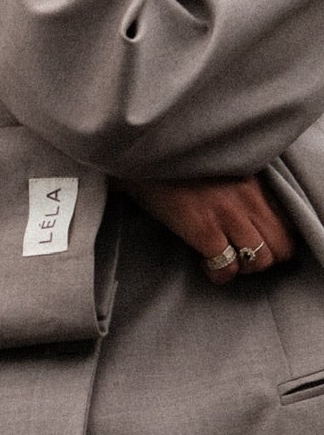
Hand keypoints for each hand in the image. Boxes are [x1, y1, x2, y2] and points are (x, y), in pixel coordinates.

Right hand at [126, 175, 295, 283]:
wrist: (144, 160)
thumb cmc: (178, 169)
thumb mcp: (223, 173)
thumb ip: (243, 193)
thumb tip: (249, 220)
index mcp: (256, 186)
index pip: (288, 226)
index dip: (273, 243)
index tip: (252, 245)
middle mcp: (249, 200)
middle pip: (281, 248)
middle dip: (261, 260)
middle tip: (239, 258)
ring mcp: (228, 216)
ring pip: (259, 261)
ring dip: (241, 268)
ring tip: (222, 261)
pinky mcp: (203, 230)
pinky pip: (225, 267)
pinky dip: (217, 273)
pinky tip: (204, 264)